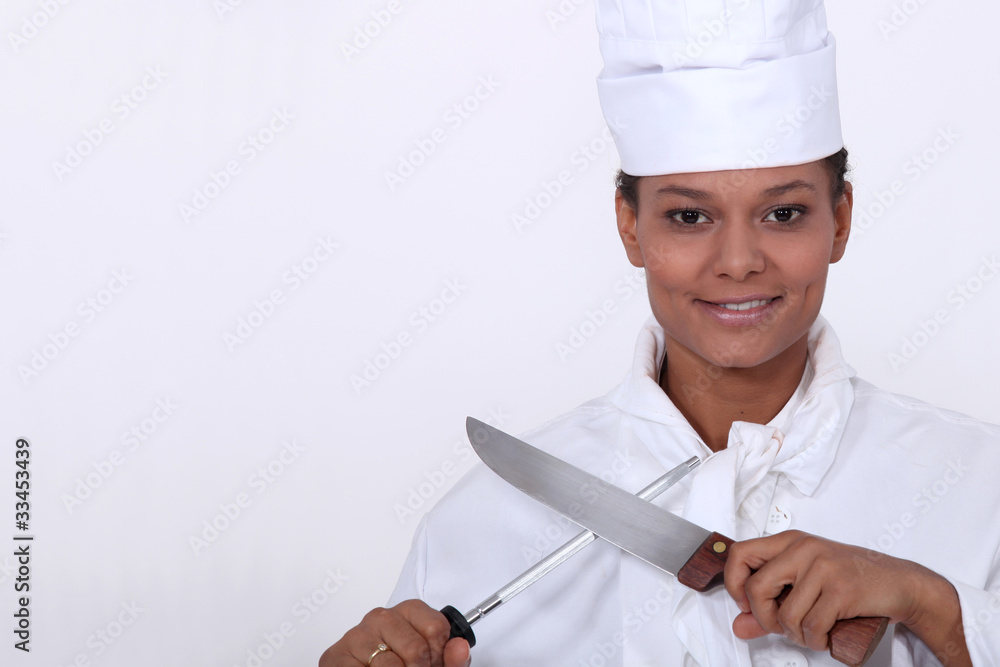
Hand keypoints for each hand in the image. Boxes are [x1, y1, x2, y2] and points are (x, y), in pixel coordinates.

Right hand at [319, 600, 470, 666]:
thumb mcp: (433, 663)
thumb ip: (452, 659)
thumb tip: (460, 647)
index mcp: (407, 612)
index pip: (437, 627)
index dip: (441, 653)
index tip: (435, 662)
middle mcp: (380, 617)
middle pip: (417, 649)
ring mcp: (357, 635)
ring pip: (392, 666)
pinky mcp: (336, 655)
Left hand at [723, 530, 969, 664]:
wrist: (901, 583)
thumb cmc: (851, 580)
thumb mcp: (806, 585)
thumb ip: (770, 605)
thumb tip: (738, 626)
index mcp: (790, 541)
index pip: (739, 554)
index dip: (734, 584)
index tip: (748, 603)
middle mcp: (803, 549)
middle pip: (755, 588)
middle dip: (764, 618)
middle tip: (781, 626)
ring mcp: (822, 567)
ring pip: (786, 615)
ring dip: (796, 635)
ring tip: (810, 632)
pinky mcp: (841, 590)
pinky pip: (812, 626)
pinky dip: (816, 640)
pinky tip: (825, 635)